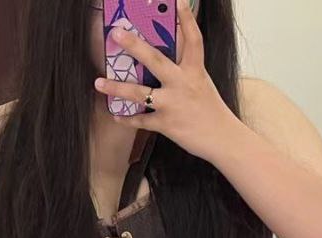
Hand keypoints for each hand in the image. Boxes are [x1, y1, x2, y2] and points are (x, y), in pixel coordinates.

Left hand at [94, 0, 236, 161]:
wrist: (222, 139)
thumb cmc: (211, 111)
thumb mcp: (201, 83)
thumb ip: (185, 68)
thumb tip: (169, 54)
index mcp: (195, 70)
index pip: (192, 39)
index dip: (186, 18)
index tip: (177, 1)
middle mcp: (182, 84)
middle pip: (155, 60)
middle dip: (134, 46)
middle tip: (117, 33)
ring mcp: (172, 104)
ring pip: (139, 93)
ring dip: (117, 88)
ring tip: (98, 83)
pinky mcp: (166, 124)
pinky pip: (141, 121)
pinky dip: (128, 119)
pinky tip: (117, 115)